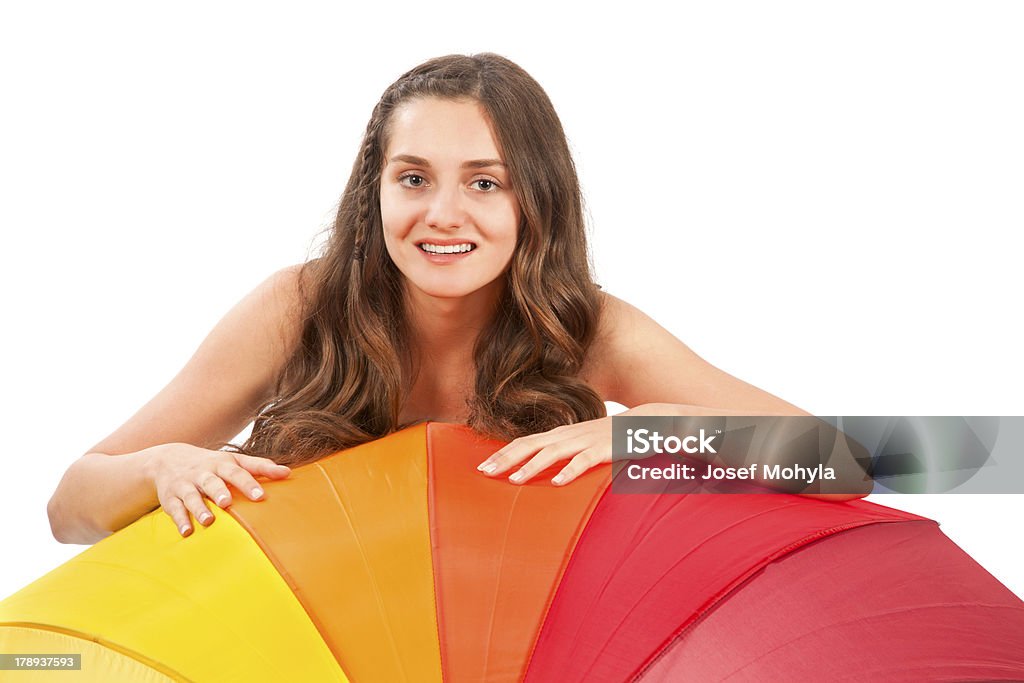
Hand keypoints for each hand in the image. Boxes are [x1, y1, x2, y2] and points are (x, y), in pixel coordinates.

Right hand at [145, 443, 290, 536]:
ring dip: (199, 508)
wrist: (168, 460)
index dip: (249, 483)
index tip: (261, 496)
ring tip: (208, 521)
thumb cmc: (211, 464)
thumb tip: (287, 473)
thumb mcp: (234, 461)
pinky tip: (187, 532)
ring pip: (191, 496)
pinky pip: (174, 509)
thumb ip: (260, 467)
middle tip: (227, 502)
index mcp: (221, 465)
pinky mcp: (170, 498)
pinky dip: (180, 520)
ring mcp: (185, 485)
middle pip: (212, 482)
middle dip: (219, 491)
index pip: (237, 472)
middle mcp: (202, 473)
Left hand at [476, 415, 617, 486]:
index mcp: (560, 434)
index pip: (524, 442)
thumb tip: (540, 470)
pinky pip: (584, 461)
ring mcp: (585, 440)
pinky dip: (570, 471)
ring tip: (514, 480)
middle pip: (530, 444)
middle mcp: (568, 435)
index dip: (502, 453)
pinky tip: (558, 483)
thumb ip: (561, 452)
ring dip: (532, 466)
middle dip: (506, 458)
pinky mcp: (604, 449)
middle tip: (485, 473)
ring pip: (553, 452)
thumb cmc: (609, 437)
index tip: (482, 467)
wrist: (645, 422)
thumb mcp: (581, 443)